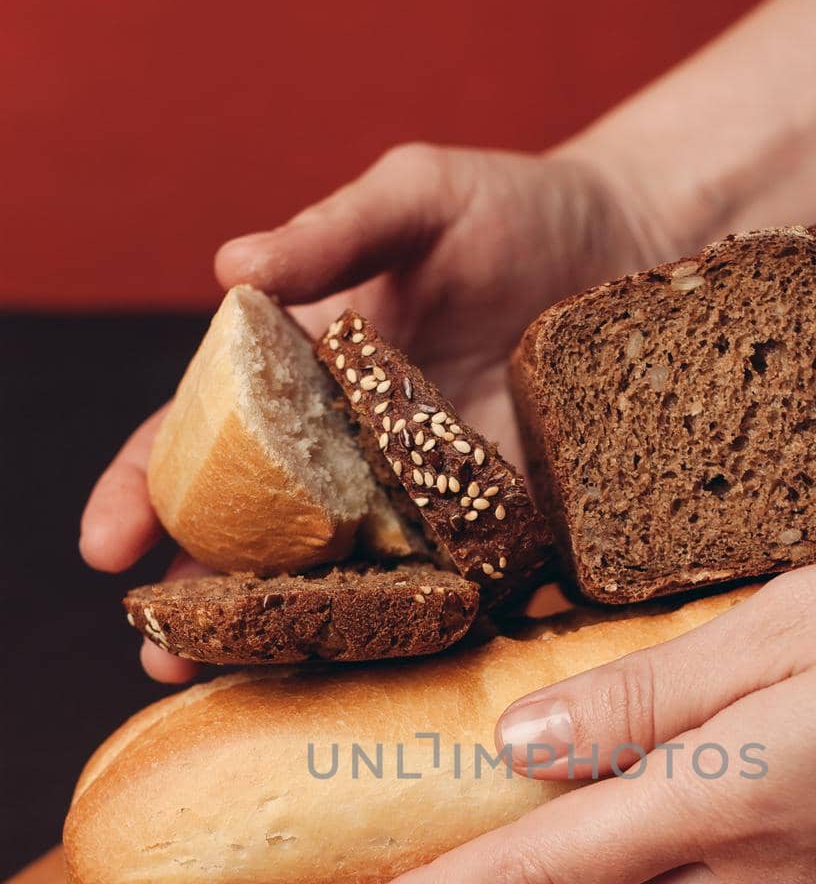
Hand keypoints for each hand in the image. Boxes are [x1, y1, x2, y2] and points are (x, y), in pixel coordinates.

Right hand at [80, 142, 672, 680]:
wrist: (639, 247)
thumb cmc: (518, 209)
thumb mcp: (418, 196)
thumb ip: (332, 233)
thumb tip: (229, 267)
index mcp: (307, 379)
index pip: (207, 440)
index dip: (148, 490)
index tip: (106, 544)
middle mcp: (354, 455)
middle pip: (260, 537)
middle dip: (204, 598)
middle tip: (160, 652)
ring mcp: (426, 504)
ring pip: (341, 585)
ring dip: (288, 639)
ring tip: (239, 687)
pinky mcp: (504, 536)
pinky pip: (452, 597)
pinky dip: (411, 640)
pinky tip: (377, 678)